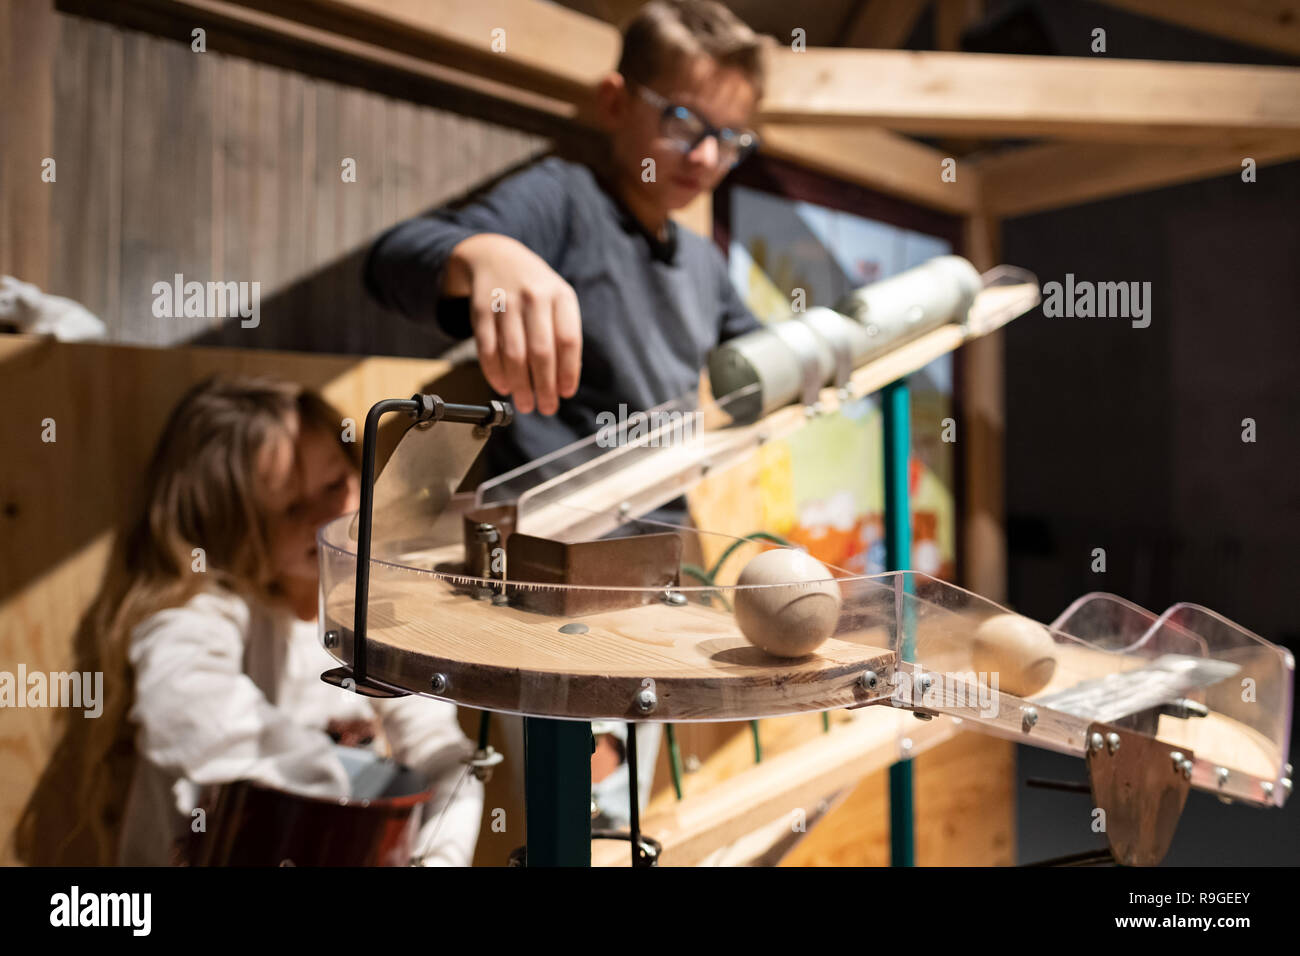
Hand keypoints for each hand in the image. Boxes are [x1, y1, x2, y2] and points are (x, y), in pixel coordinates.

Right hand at [445, 233, 580, 414]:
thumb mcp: (558, 301)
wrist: (495, 255)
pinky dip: (495, 373)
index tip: (565, 394)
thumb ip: (564, 335)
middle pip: (541, 352)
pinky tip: (503, 386)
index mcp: (561, 296)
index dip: (568, 372)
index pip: (568, 341)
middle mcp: (534, 296)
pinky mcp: (480, 309)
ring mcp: (505, 301)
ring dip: (520, 385)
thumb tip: (564, 382)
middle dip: (544, 386)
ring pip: (513, 354)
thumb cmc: (535, 289)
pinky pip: (488, 348)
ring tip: (525, 403)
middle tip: (545, 408)